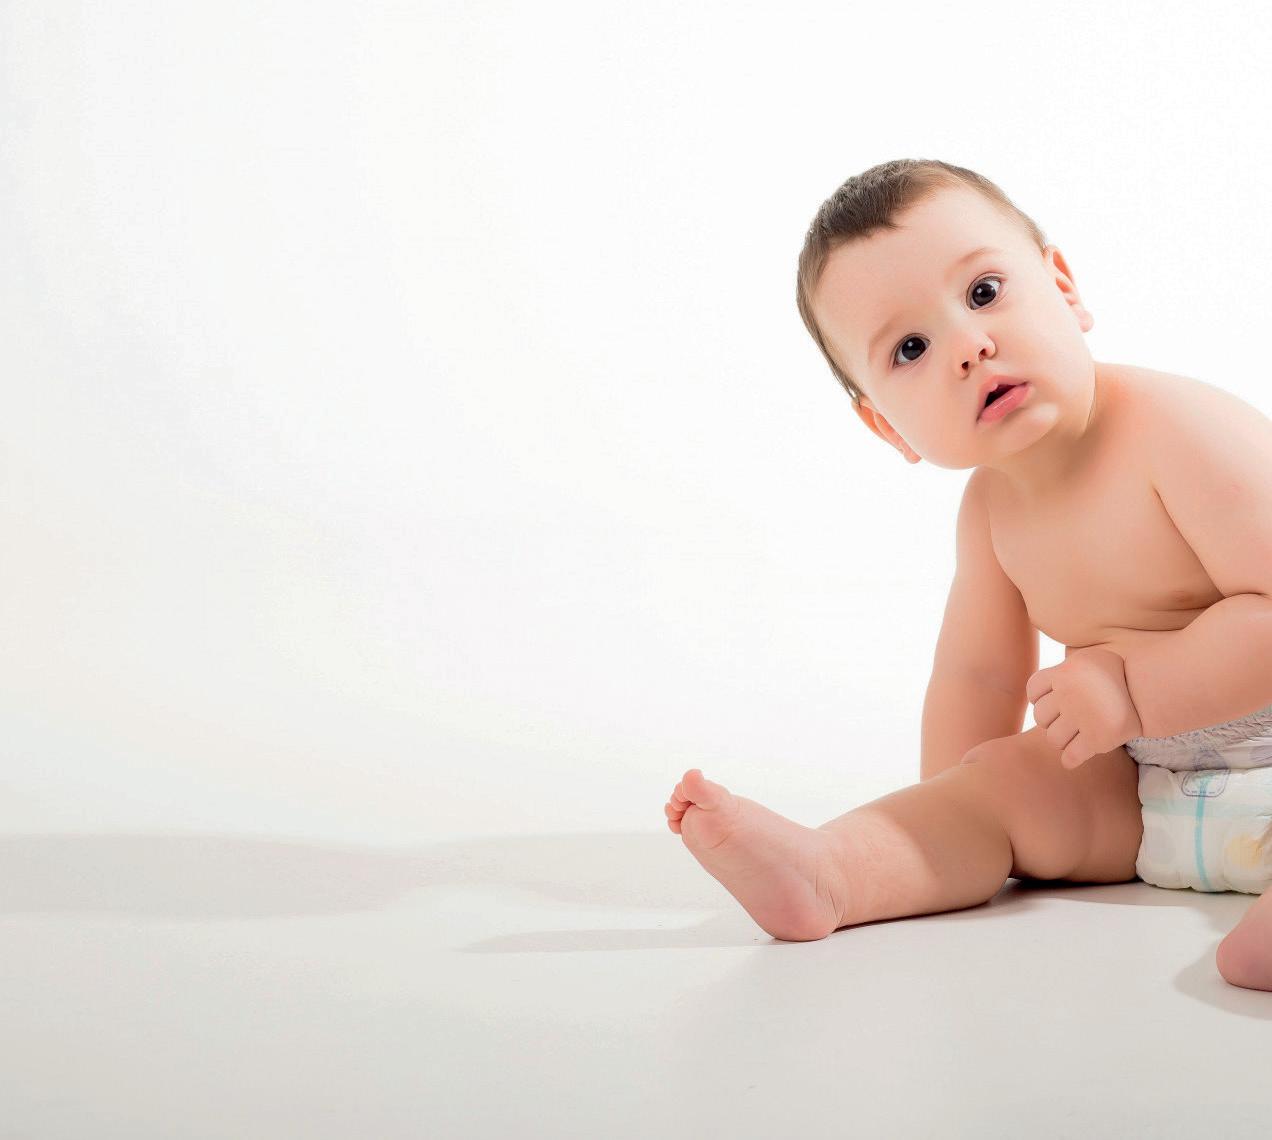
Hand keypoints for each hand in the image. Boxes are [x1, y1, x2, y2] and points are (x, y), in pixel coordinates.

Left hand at [1026, 647, 1143, 768]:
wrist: (1149, 689)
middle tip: (1065, 723)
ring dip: (1061, 741)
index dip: (1039, 699)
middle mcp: (1068, 694)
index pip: (1033, 690)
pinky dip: (1070, 759)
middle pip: (1040, 716)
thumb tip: (1049, 682)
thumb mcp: (1089, 658)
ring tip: (1073, 737)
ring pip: (1053, 738)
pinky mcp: (1098, 738)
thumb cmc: (1118, 673)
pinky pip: (1071, 756)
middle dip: (1050, 722)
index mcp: (1063, 673)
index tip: (1052, 703)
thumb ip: (1066, 668)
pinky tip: (1074, 757)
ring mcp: (1082, 717)